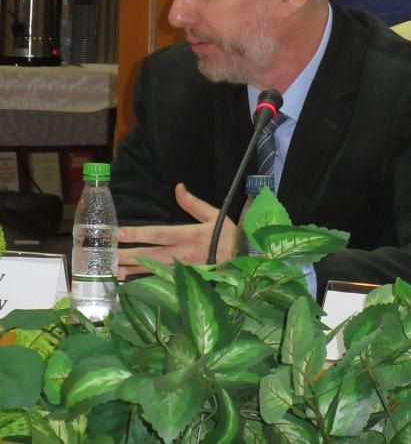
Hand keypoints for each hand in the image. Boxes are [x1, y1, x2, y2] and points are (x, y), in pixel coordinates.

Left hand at [117, 183, 235, 280]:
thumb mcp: (215, 215)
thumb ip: (193, 203)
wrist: (245, 261)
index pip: (158, 234)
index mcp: (188, 236)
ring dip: (131, 271)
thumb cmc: (229, 237)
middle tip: (106, 256)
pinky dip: (144, 283)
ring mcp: (182, 271)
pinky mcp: (184, 281)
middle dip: (127, 255)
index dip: (137, 234)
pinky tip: (130, 283)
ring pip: (152, 271)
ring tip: (112, 271)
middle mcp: (182, 255)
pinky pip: (161, 282)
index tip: (118, 232)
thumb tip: (178, 187)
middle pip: (149, 255)